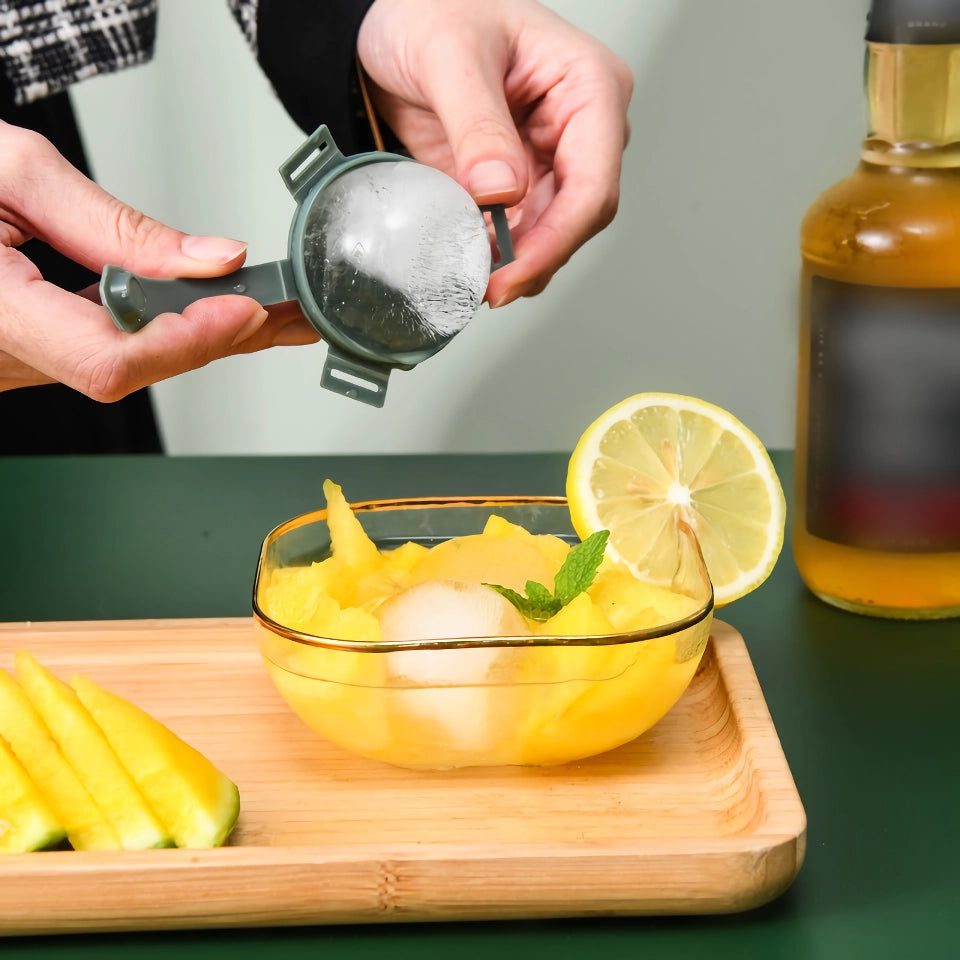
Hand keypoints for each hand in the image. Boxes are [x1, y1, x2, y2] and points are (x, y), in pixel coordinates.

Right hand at [0, 121, 317, 398]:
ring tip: (270, 314)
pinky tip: (210, 317)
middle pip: (134, 368)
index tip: (247, 304)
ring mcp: (15, 365)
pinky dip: (167, 333)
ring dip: (203, 338)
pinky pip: (110, 354)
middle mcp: (1, 357)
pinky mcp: (27, 357)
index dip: (188, 337)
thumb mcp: (13, 171)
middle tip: (292, 313)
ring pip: (128, 367)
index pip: (112, 356)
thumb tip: (208, 257)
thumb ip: (115, 224)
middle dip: (220, 338)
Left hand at [357, 0, 631, 306]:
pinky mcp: (515, 182)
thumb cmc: (432, 7)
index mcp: (588, 86)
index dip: (557, 240)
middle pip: (578, 218)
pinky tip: (468, 263)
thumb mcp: (449, 55)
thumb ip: (477, 124)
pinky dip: (494, 255)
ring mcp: (548, 159)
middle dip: (535, 260)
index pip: (593, 183)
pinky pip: (516, 232)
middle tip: (488, 289)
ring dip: (514, 265)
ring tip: (470, 278)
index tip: (513, 274)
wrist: (391, 20)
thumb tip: (502, 191)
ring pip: (550, 234)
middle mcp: (578, 129)